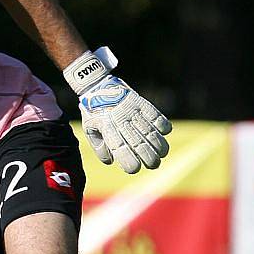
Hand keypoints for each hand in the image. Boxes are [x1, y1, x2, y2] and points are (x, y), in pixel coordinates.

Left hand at [63, 47, 171, 173]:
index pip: (120, 148)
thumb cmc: (94, 111)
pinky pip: (156, 115)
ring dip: (159, 144)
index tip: (135, 169)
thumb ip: (99, 147)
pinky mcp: (141, 102)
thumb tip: (111, 161)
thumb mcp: (89, 129)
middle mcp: (121, 120)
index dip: (129, 161)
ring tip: (162, 154)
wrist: (98, 84)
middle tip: (154, 165)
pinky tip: (164, 133)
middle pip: (138, 143)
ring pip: (150, 131)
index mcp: (107, 128)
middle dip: (149, 157)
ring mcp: (132, 111)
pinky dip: (163, 125)